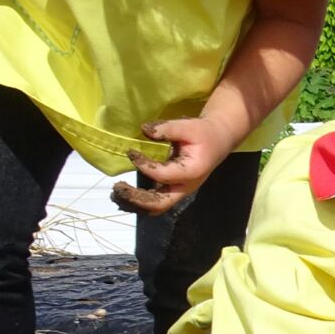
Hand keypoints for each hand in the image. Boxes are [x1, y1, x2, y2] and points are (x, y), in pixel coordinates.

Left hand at [114, 115, 240, 215]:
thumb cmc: (203, 133)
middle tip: (118, 187)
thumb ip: (166, 129)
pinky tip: (126, 194)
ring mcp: (181, 191)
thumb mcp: (188, 126)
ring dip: (135, 204)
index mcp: (192, 171)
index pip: (163, 175)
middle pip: (160, 203)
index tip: (131, 152)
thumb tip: (144, 130)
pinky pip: (156, 202)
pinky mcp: (175, 190)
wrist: (217, 141)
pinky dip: (140, 201)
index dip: (144, 165)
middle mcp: (187, 187)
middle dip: (136, 199)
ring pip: (157, 207)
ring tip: (117, 193)